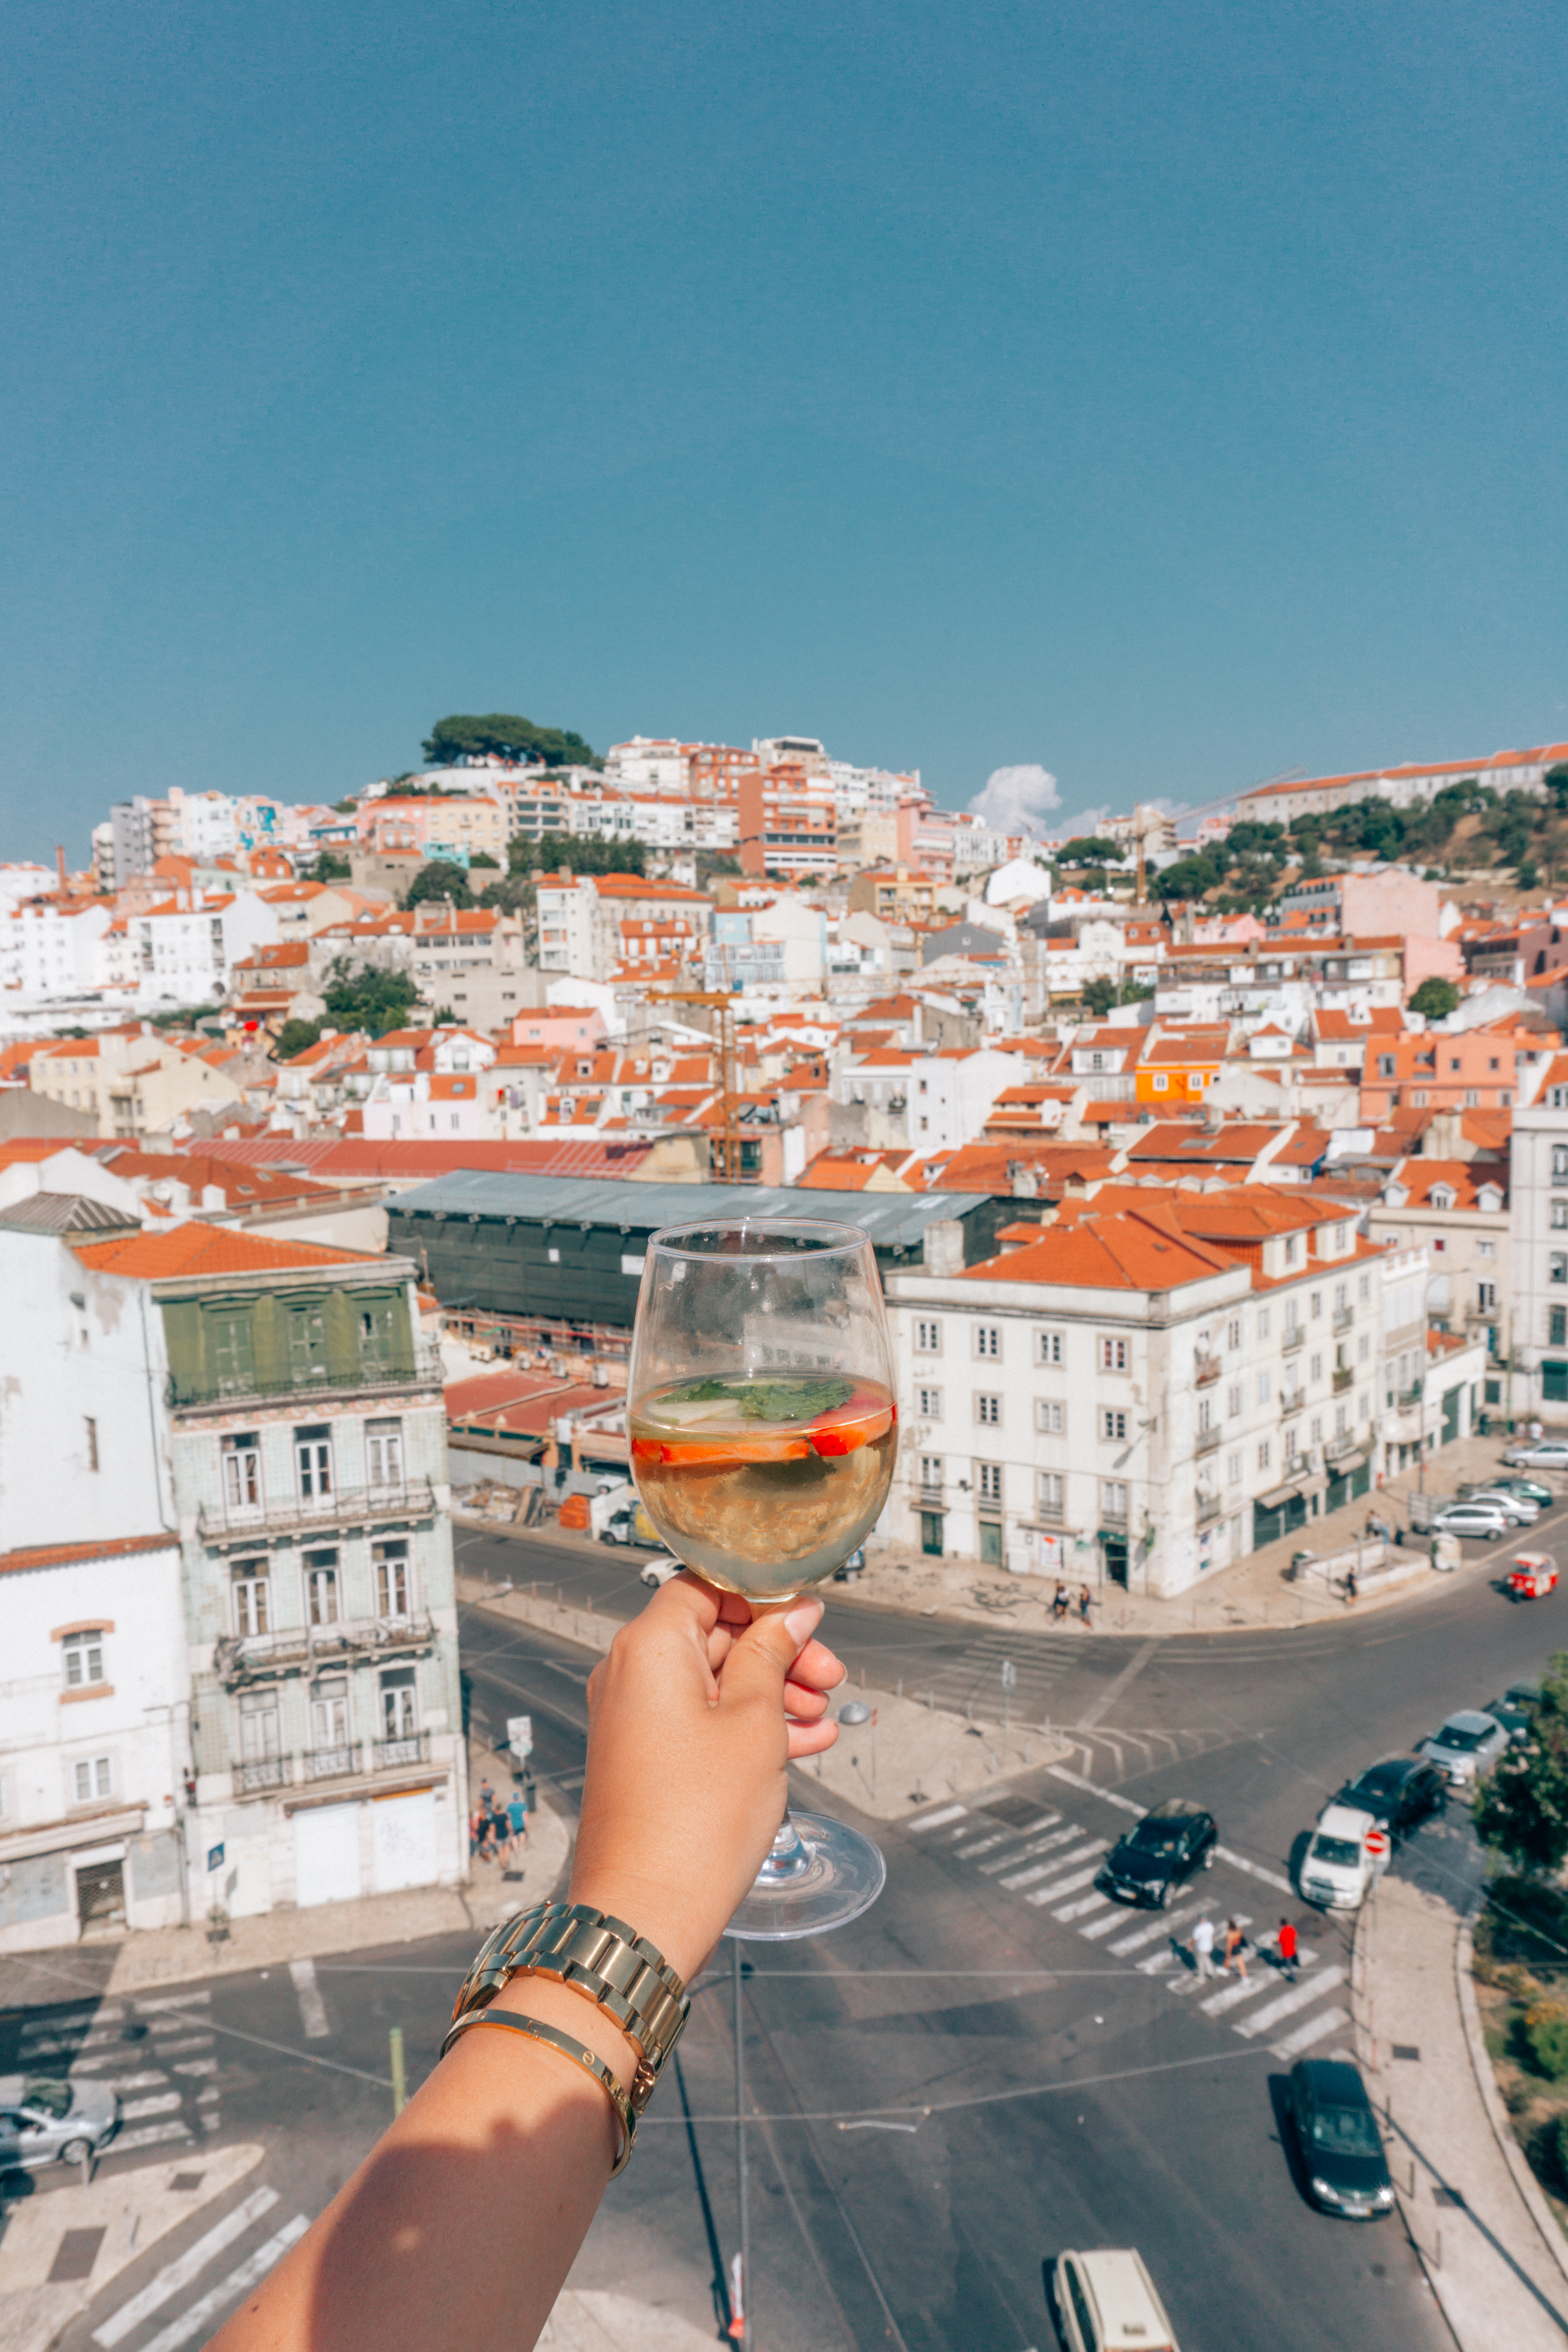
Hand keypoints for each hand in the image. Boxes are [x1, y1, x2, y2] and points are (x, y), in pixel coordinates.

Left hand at [565, 1573, 845, 1982]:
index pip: (706, 1586)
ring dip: (771, 1693)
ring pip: (713, 1681)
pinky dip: (746, 1727)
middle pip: (713, 1633)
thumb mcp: (754, 1723)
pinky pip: (700, 1722)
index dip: (762, 1599)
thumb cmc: (692, 1825)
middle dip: (777, 1653)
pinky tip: (800, 1744)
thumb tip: (790, 1615)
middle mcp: (630, 1675)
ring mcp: (634, 1719)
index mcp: (648, 1647)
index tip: (806, 1620)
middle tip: (826, 1677)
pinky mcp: (644, 1758)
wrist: (646, 1913)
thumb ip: (772, 1656)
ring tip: (821, 1718)